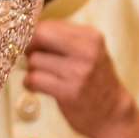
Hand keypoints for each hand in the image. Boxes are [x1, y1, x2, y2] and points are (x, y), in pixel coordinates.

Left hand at [24, 19, 138, 137]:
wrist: (111, 113)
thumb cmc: (94, 79)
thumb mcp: (88, 51)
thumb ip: (62, 37)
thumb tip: (27, 27)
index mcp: (91, 37)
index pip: (49, 24)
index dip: (34, 33)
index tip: (32, 42)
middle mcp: (87, 52)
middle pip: (39, 36)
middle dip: (29, 45)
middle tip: (31, 55)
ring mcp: (78, 73)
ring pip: (34, 60)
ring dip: (32, 68)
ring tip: (42, 75)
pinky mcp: (68, 93)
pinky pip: (34, 79)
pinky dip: (30, 83)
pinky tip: (37, 86)